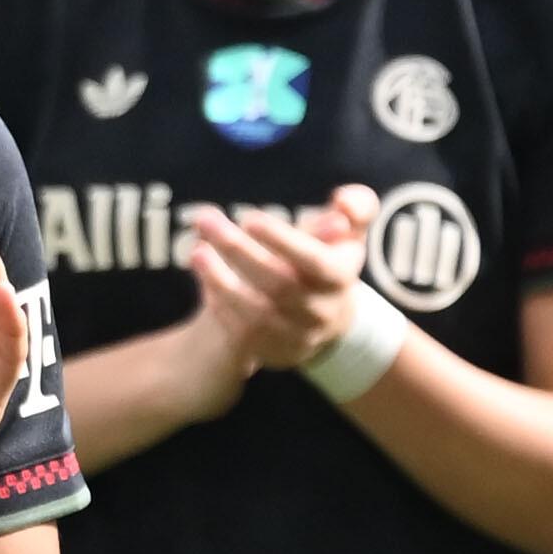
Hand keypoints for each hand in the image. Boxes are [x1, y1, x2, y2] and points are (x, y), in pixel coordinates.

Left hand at [179, 185, 372, 385]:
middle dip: (238, 250)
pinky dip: (221, 304)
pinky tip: (206, 277)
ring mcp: (297, 336)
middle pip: (279, 284)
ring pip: (256, 313)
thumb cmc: (328, 258)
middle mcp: (321, 311)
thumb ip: (356, 207)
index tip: (249, 219)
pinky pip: (242, 333)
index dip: (282, 241)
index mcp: (340, 277)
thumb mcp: (347, 231)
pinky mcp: (273, 352)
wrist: (325, 316)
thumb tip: (342, 201)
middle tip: (205, 220)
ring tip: (197, 251)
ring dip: (221, 281)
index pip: (314, 261)